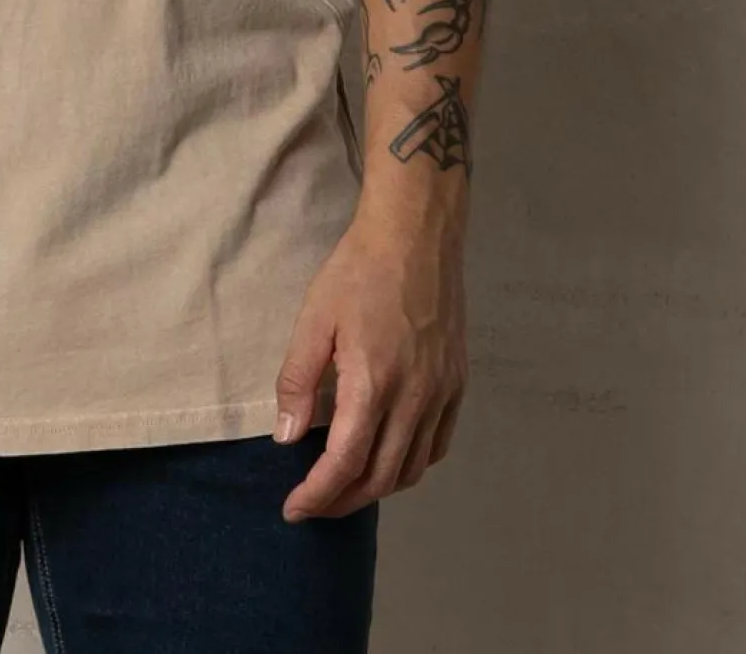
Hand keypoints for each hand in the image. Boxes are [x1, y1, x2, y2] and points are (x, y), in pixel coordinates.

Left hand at [272, 208, 466, 520]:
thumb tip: (288, 437)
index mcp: (374, 384)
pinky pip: (437, 445)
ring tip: (345, 487)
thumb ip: (299, 381)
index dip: (318, 495)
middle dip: (343, 501)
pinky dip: (411, 465)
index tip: (293, 510)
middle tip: (313, 505)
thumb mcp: (314, 319)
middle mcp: (415, 399)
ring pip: (412, 468)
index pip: (345, 464)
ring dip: (377, 488)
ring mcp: (442, 394)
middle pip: (381, 477)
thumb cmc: (358, 271)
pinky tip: (389, 457)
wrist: (417, 235)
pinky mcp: (457, 384)